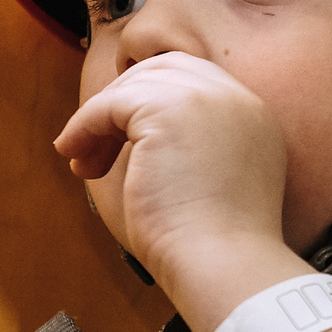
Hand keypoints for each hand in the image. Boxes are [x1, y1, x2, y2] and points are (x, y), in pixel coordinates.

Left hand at [54, 54, 289, 295]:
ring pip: (135, 84)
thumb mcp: (215, 183)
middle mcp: (237, 99)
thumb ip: (194, 151)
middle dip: (126, 102)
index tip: (127, 137)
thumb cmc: (213, 247)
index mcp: (255, 118)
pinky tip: (76, 157)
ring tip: (86, 162)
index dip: (154, 100)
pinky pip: (111, 103)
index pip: (196, 80)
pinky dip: (85, 126)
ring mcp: (206, 98)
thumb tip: (142, 142)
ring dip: (101, 118)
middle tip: (100, 146)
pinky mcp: (168, 109)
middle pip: (165, 69)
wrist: (223, 262)